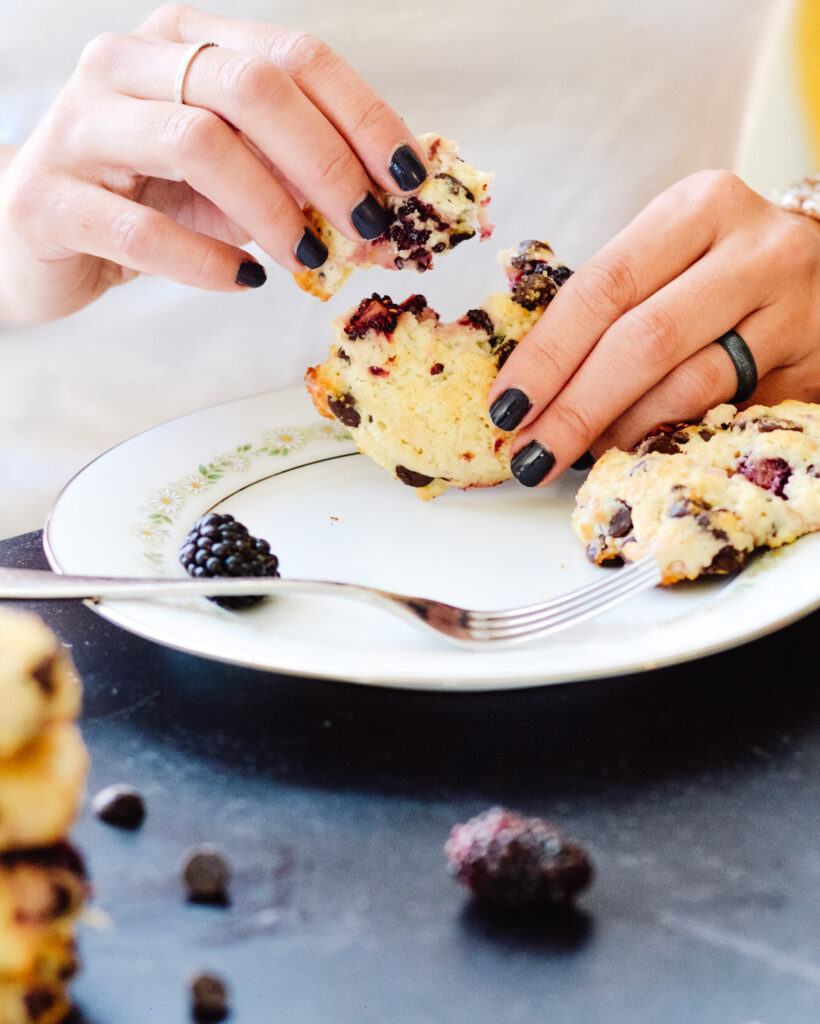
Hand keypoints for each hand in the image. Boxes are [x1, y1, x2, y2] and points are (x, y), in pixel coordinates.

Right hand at [0, 3, 426, 321]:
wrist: (33, 234)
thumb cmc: (145, 199)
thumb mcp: (230, 179)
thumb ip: (292, 180)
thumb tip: (382, 213)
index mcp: (186, 40)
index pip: (294, 56)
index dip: (363, 116)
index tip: (410, 179)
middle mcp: (129, 63)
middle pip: (251, 87)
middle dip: (326, 162)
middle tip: (367, 227)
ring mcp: (81, 124)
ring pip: (198, 144)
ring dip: (273, 211)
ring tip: (308, 261)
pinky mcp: (49, 197)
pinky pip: (143, 229)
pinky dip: (207, 261)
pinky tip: (243, 280)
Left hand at [488, 170, 819, 485]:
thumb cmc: (724, 267)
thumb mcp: (672, 255)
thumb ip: (611, 302)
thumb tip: (529, 384)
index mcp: (697, 208)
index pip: (603, 285)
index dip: (547, 353)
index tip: (506, 404)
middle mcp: (752, 249)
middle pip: (642, 339)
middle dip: (574, 405)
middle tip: (529, 451)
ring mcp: (790, 307)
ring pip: (687, 384)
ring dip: (617, 429)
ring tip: (575, 452)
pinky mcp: (811, 362)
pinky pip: (723, 410)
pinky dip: (665, 434)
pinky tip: (631, 446)